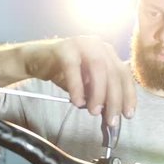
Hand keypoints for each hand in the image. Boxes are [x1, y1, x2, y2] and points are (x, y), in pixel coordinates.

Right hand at [22, 36, 136, 122]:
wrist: (35, 60)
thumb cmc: (63, 72)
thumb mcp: (86, 85)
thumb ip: (100, 95)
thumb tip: (112, 114)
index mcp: (108, 53)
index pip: (124, 74)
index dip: (128, 95)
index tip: (127, 115)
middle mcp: (98, 45)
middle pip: (114, 73)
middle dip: (114, 99)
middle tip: (110, 120)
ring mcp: (82, 43)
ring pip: (98, 69)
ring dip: (98, 93)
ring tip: (93, 111)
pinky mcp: (64, 48)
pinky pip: (73, 69)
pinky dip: (77, 87)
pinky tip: (77, 102)